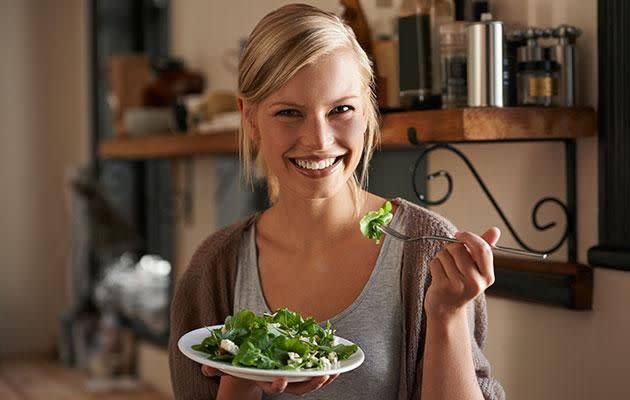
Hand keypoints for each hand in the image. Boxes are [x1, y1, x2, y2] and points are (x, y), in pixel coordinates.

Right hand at [202, 365, 337, 396]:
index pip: (272, 385)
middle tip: (322, 375)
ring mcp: (290, 377)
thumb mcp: (224, 363)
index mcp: (262, 378)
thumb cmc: (235, 362)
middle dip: (310, 383)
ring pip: (309, 382)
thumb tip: (204, 366)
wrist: (244, 366)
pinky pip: (314, 371)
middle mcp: (278, 380)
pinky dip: (326, 367)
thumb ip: (214, 365)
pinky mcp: (298, 369)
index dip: (278, 384)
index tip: (282, 379)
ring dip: (324, 377)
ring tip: (336, 369)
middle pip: (297, 388)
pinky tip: (338, 361)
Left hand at [424, 227, 499, 319]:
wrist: (446, 309)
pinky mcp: (443, 287)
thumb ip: (483, 248)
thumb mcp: (476, 268)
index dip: (469, 237)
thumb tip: (495, 230)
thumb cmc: (461, 284)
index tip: (459, 235)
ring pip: (445, 254)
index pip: (482, 249)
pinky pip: (435, 263)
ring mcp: (459, 286)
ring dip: (441, 257)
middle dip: (450, 247)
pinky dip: (434, 265)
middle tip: (450, 256)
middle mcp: (475, 283)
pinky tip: (439, 275)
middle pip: (458, 248)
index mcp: (487, 277)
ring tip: (446, 269)